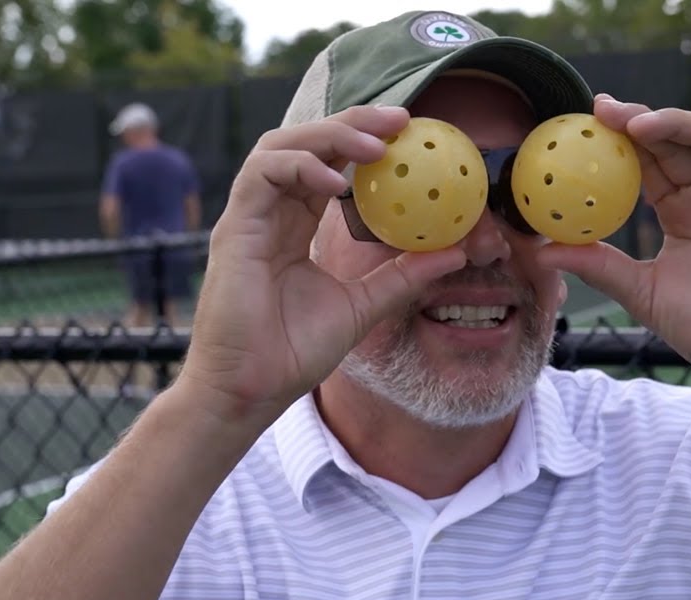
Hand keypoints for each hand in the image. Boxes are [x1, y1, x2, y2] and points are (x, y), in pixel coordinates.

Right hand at [180, 106, 466, 423]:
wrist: (251, 390)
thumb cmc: (294, 352)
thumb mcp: (364, 306)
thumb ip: (403, 276)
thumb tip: (456, 251)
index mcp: (294, 226)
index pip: (329, 165)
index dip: (364, 141)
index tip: (409, 134)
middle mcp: (270, 214)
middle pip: (306, 144)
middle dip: (352, 122)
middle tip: (400, 119)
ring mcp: (249, 218)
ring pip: (280, 147)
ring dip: (328, 137)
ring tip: (374, 147)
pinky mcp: (234, 229)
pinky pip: (262, 175)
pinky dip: (300, 168)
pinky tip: (337, 185)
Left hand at [537, 94, 690, 401]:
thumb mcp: (639, 291)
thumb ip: (597, 266)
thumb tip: (542, 251)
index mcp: (678, 211)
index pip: (647, 161)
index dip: (620, 138)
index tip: (586, 122)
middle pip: (676, 141)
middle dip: (642, 120)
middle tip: (605, 112)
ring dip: (679, 122)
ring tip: (642, 125)